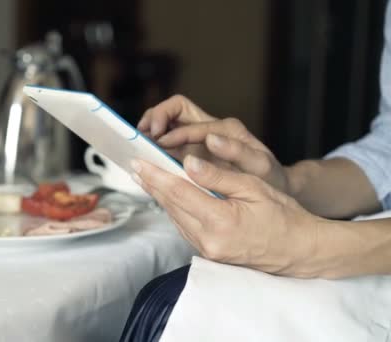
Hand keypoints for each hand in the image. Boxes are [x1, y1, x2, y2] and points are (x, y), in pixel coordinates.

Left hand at [131, 156, 321, 277]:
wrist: (300, 250)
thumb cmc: (283, 216)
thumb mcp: (253, 187)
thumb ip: (217, 176)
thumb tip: (187, 163)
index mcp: (221, 221)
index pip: (178, 193)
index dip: (156, 175)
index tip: (139, 162)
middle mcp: (209, 239)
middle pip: (171, 206)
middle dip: (151, 184)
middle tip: (135, 165)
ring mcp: (207, 250)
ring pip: (175, 217)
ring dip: (160, 196)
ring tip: (146, 177)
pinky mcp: (209, 253)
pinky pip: (185, 227)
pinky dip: (175, 209)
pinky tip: (168, 196)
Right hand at [139, 95, 289, 192]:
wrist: (276, 189)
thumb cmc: (269, 177)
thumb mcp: (259, 165)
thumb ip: (237, 151)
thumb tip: (211, 138)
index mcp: (223, 127)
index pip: (183, 113)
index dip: (167, 124)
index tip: (157, 141)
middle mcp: (210, 129)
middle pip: (172, 110)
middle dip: (154, 119)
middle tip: (142, 138)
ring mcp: (200, 142)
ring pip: (168, 126)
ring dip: (151, 134)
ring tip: (140, 149)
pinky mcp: (194, 156)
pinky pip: (170, 147)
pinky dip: (156, 151)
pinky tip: (148, 163)